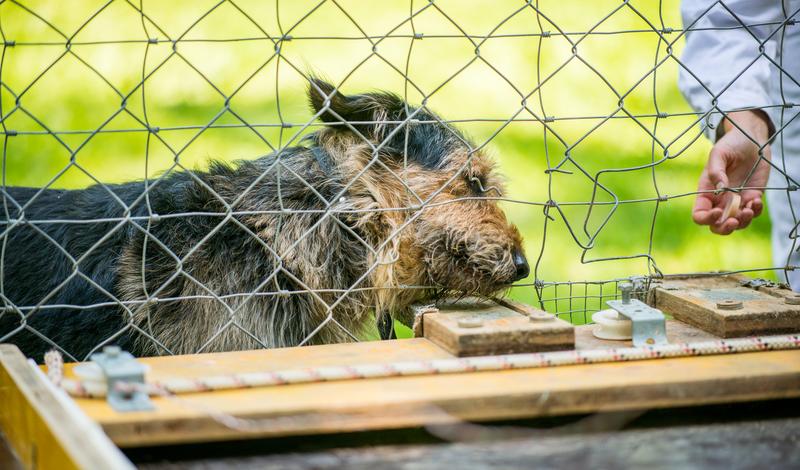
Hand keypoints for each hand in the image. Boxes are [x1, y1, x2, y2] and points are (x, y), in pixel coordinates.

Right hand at [692, 110, 771, 234]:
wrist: (752, 139)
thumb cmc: (731, 144)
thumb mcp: (719, 153)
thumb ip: (716, 170)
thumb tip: (719, 189)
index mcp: (706, 192)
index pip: (699, 214)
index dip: (706, 218)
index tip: (717, 211)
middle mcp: (720, 200)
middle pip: (717, 225)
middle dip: (725, 228)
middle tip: (734, 220)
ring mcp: (737, 200)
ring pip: (736, 223)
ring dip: (743, 221)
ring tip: (750, 208)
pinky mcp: (752, 197)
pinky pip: (753, 213)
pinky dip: (755, 212)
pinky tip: (757, 200)